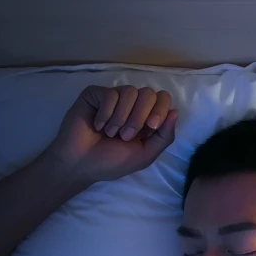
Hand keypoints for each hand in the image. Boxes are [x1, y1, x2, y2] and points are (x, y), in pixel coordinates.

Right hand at [46, 85, 177, 182]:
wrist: (80, 164)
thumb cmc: (111, 162)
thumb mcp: (144, 155)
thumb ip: (163, 137)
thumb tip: (176, 112)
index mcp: (145, 118)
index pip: (162, 99)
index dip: (160, 109)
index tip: (151, 127)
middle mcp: (132, 105)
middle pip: (148, 93)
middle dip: (139, 117)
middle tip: (125, 136)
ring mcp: (113, 98)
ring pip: (130, 91)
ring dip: (121, 117)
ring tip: (111, 133)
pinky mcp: (96, 94)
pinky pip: (110, 94)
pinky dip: (106, 113)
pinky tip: (97, 126)